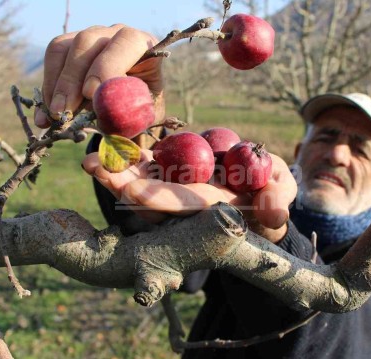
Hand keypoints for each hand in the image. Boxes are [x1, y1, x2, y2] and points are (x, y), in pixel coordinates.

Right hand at [34, 24, 164, 127]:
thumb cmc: (142, 107)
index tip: (91, 94)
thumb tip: (103, 119)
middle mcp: (115, 33)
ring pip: (63, 48)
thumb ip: (129, 115)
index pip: (125, 42)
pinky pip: (52, 57)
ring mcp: (90, 36)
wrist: (133, 104)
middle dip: (72, 79)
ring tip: (55, 115)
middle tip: (65, 112)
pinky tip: (47, 114)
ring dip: (55, 84)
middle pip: (86, 42)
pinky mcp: (69, 45)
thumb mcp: (143, 114)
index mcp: (143, 44)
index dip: (106, 67)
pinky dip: (47, 87)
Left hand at [82, 150, 297, 242]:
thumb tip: (270, 209)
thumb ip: (277, 201)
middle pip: (148, 195)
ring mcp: (175, 184)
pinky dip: (126, 150)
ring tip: (90, 154)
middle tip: (93, 166)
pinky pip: (145, 159)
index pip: (183, 205)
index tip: (134, 190)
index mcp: (211, 209)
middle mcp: (186, 201)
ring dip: (116, 166)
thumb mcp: (280, 195)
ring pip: (141, 176)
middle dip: (121, 182)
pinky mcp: (171, 168)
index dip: (159, 198)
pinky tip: (106, 136)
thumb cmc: (272, 194)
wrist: (256, 189)